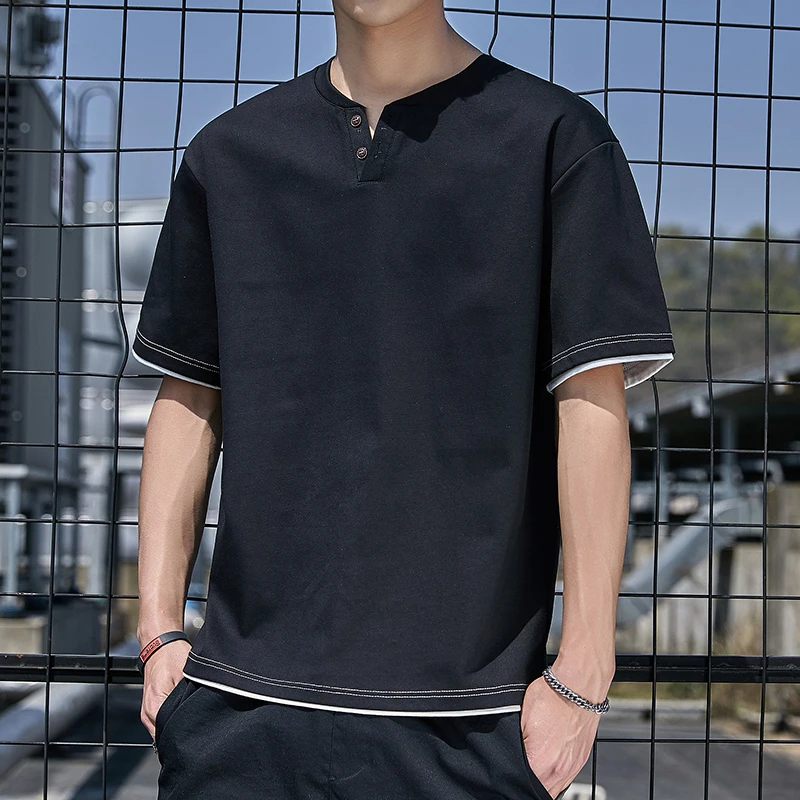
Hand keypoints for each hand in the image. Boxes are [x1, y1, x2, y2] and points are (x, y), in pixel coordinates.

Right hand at [139, 640, 191, 739]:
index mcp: (155, 706)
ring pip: (162, 730)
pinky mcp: (150, 707)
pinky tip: (182, 714)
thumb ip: (189, 698)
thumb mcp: (186, 675)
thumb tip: (199, 713)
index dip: (184, 736)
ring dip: (175, 727)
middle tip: (197, 729)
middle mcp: (148, 713)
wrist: (159, 645)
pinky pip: (160, 722)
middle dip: (180, 734)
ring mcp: (147, 711)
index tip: (196, 734)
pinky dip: (170, 720)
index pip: (168, 735)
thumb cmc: (172, 655)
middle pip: (164, 736)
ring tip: (190, 721)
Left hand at [519, 672, 601, 798]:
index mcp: (541, 764)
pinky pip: (566, 775)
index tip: (509, 775)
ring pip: (555, 786)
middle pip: (540, 791)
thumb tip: (510, 758)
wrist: (578, 686)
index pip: (523, 787)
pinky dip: (556, 771)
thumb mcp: (520, 719)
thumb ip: (515, 746)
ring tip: (535, 763)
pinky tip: (549, 757)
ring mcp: (574, 766)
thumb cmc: (551, 696)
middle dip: (529, 782)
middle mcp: (561, 771)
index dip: (513, 782)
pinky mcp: (581, 758)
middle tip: (521, 769)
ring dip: (544, 779)